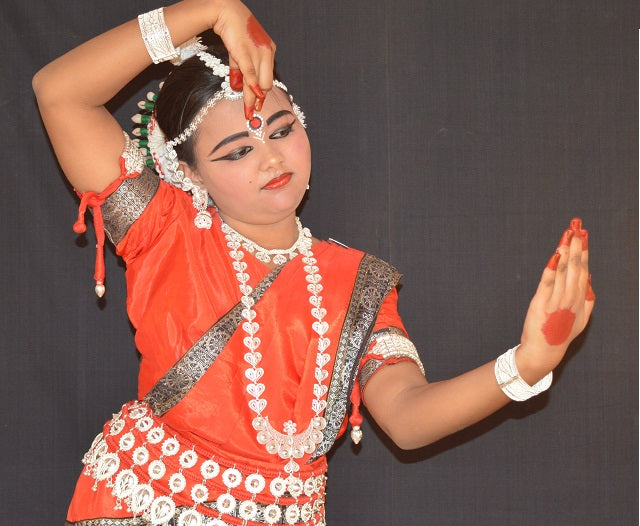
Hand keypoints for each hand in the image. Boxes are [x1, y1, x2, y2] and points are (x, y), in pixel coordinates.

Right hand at [211, 0, 275, 117]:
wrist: (225, 10)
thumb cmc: (233, 30)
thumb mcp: (238, 52)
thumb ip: (239, 71)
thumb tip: (237, 88)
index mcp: (268, 51)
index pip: (268, 77)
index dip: (262, 92)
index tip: (258, 104)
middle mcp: (267, 52)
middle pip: (266, 83)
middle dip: (258, 99)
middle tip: (252, 111)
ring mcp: (258, 51)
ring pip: (258, 82)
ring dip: (252, 98)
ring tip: (249, 112)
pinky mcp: (246, 51)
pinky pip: (251, 72)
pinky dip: (252, 84)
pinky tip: (254, 96)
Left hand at [517, 218, 594, 379]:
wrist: (544, 352)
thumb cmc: (561, 333)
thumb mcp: (581, 318)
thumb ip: (588, 299)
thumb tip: (589, 277)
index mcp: (580, 299)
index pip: (583, 269)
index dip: (584, 251)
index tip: (584, 234)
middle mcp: (571, 298)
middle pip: (576, 267)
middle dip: (577, 246)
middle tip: (576, 227)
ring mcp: (557, 301)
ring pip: (564, 272)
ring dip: (566, 253)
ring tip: (567, 236)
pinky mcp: (542, 304)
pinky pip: (548, 283)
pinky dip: (552, 269)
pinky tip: (554, 256)